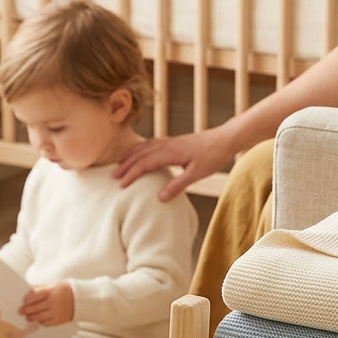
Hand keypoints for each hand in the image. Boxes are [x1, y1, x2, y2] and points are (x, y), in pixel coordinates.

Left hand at [20, 282, 74, 325]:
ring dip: (31, 317)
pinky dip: (40, 322)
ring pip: (39, 317)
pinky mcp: (59, 320)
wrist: (82, 299)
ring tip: (28, 317)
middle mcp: (53, 302)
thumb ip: (41, 288)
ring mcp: (56, 312)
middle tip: (21, 311)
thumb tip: (29, 290)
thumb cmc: (67, 290)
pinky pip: (46, 323)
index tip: (24, 301)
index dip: (27, 299)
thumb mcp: (55, 285)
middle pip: (35, 307)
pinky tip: (38, 320)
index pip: (35, 296)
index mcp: (52, 291)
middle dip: (26, 310)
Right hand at [114, 125, 239, 200]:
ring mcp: (170, 141)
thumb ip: (178, 185)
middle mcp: (167, 144)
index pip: (145, 163)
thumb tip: (160, 198)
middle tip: (113, 176)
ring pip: (144, 147)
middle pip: (140, 154)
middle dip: (126, 165)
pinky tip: (138, 153)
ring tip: (119, 163)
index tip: (121, 185)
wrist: (224, 139)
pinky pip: (151, 143)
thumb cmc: (212, 156)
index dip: (132, 174)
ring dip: (130, 155)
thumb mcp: (196, 174)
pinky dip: (140, 148)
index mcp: (171, 152)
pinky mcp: (173, 141)